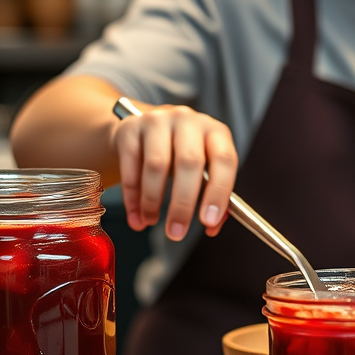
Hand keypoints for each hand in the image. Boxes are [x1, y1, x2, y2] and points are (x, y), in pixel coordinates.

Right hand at [110, 101, 237, 241]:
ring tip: (150, 223)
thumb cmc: (181, 153)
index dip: (218, 192)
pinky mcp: (130, 129)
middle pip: (189, 162)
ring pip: (157, 165)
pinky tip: (136, 216)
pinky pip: (130, 167)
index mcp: (215, 132)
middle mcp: (188, 121)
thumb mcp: (202, 168)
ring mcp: (157, 121)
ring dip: (153, 201)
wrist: (144, 128)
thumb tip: (213, 226)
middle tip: (176, 233)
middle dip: (182, 204)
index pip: (224, 160)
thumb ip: (212, 195)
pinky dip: (132, 197)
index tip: (209, 221)